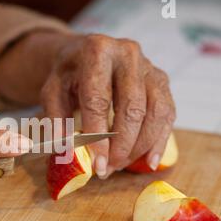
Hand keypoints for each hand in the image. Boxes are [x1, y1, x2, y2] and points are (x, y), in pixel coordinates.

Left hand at [39, 34, 175, 177]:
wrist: (85, 53)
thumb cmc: (68, 75)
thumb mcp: (52, 91)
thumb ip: (56, 118)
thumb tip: (67, 150)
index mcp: (97, 51)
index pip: (99, 99)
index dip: (98, 135)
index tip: (97, 163)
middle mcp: (128, 54)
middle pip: (132, 107)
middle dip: (122, 145)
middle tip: (108, 169)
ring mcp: (149, 66)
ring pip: (155, 112)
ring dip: (140, 146)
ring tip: (120, 165)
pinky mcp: (161, 79)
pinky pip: (168, 113)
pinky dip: (160, 140)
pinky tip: (149, 161)